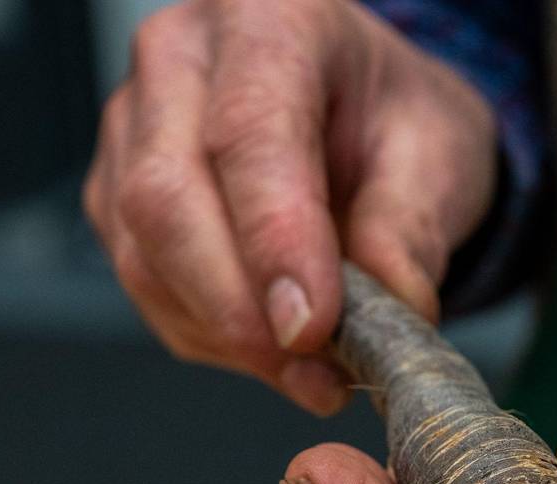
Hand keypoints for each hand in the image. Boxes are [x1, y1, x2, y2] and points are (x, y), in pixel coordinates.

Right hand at [84, 0, 496, 414]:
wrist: (364, 113)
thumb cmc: (396, 118)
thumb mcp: (439, 156)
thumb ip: (411, 228)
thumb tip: (389, 310)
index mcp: (268, 21)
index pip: (249, 133)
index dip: (274, 240)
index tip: (313, 327)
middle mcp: (179, 62)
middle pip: (164, 197)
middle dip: (237, 309)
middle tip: (315, 374)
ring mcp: (133, 128)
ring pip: (142, 253)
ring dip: (225, 336)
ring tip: (312, 375)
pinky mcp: (118, 195)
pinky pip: (144, 284)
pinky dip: (209, 336)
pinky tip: (271, 351)